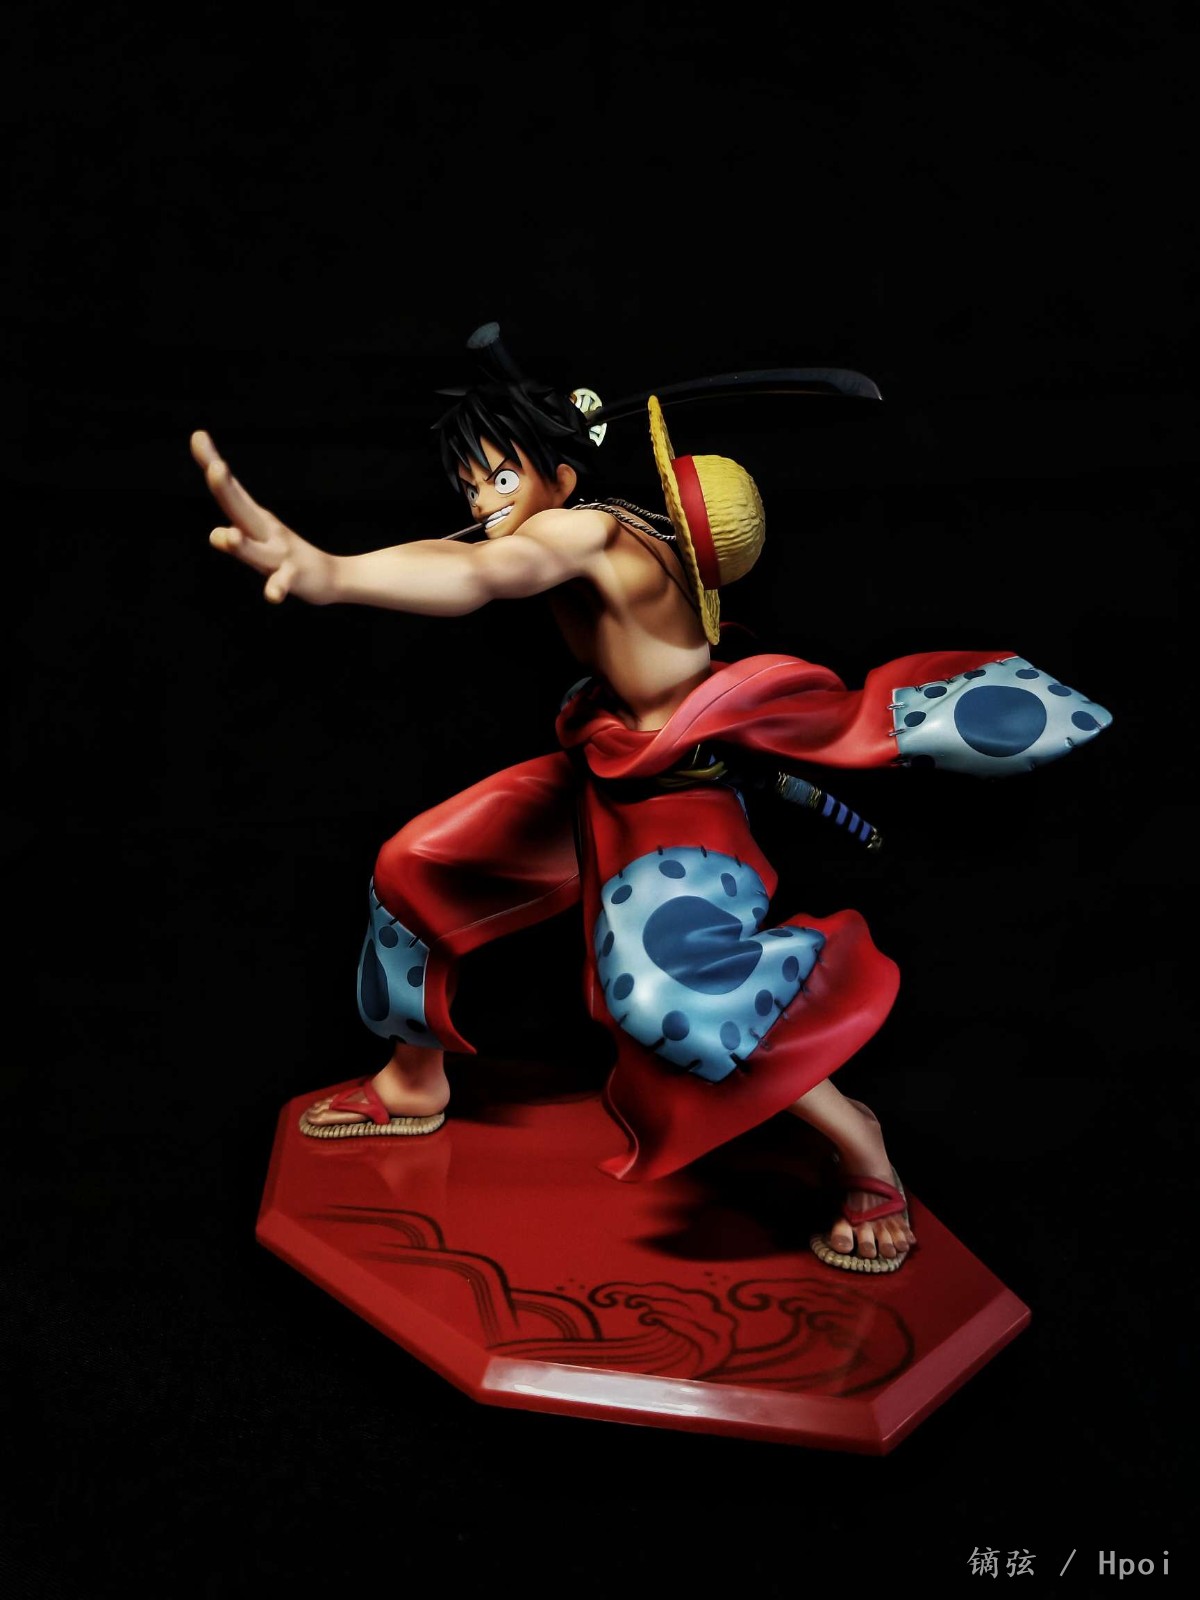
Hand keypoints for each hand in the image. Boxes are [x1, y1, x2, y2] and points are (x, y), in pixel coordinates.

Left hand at [191, 430, 317, 603]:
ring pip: (258, 551)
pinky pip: (283, 582)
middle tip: (216, 468)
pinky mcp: (295, 577)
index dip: (211, 463)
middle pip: (241, 509)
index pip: (230, 490)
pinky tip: (272, 597)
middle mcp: (267, 531)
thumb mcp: (259, 545)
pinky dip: (277, 588)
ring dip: (242, 545)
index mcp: (255, 520)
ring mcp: (281, 554)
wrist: (331, 578)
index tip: (197, 435)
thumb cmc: (286, 557)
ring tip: (228, 536)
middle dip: (227, 490)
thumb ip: (234, 539)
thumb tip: (215, 534)